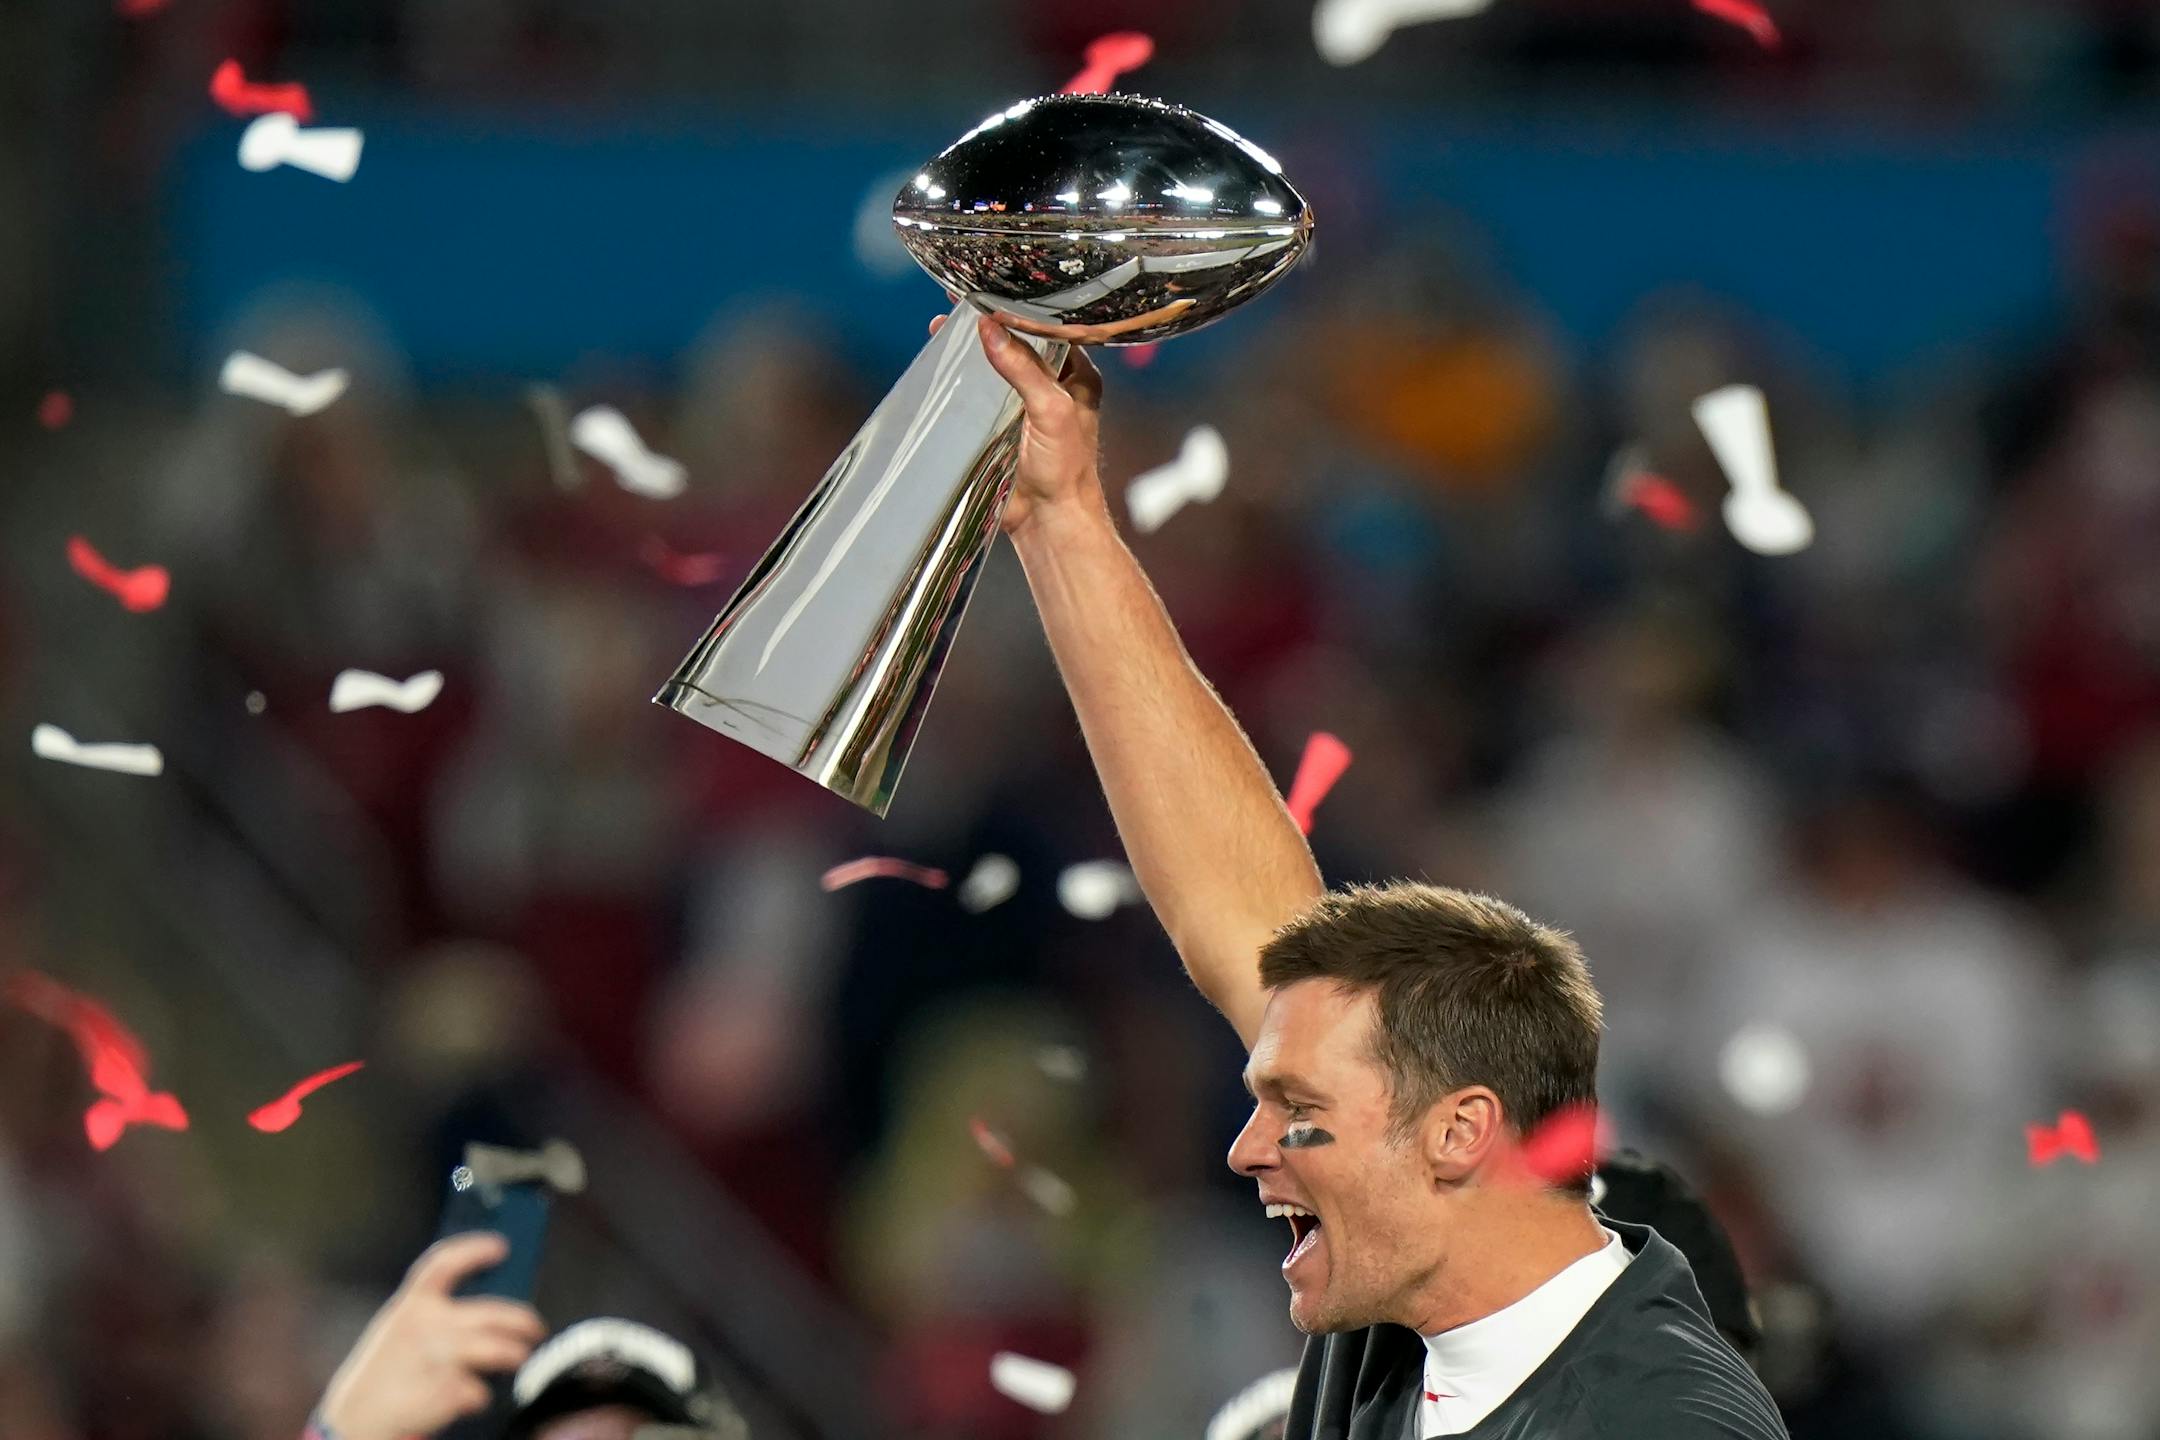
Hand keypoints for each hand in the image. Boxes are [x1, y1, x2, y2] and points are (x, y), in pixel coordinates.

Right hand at [316, 1233, 546, 1439]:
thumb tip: (486, 1311)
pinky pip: (481, 1390)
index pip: (445, 1262)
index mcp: (411, 1305)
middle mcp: (428, 1324)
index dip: (474, 1249)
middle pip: (494, 1312)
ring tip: (520, 1357)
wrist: (354, 1423)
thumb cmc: (384, 1375)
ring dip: (517, 1354)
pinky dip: (480, 1396)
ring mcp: (440, 1357)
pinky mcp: (448, 1389)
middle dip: (524, 1320)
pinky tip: (470, 1398)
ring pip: (500, 1350)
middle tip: (535, 1328)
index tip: (501, 1246)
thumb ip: (434, 1315)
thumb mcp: (398, 1331)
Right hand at [930, 310, 1106, 538]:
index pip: (1047, 330)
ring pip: (993, 367)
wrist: (1050, 521)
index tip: (990, 289)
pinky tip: (942, 365)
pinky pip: (978, 395)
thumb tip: (990, 328)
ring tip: (943, 327)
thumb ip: (1023, 368)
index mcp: (1076, 375)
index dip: (1018, 309)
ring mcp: (1023, 407)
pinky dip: (960, 380)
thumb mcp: (1052, 409)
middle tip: (959, 301)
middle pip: (1016, 344)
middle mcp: (1051, 387)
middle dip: (987, 324)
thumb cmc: (1067, 469)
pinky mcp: (1000, 427)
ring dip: (970, 349)